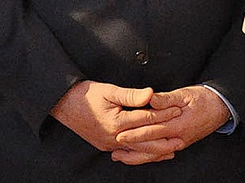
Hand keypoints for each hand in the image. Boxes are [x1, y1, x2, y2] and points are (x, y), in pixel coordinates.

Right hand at [50, 80, 181, 160]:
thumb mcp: (108, 89)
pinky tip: (152, 153)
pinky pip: (128, 153)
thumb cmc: (85, 94)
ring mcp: (109, 144)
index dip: (164, 114)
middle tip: (182, 136)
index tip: (178, 109)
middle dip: (165, 139)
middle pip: (146, 141)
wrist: (62, 105)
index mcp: (116, 122)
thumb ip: (131, 94)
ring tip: (173, 149)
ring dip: (156, 151)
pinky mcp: (105, 147)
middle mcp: (114, 137)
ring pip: (138, 151)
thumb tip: (151, 94)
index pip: (146, 119)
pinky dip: (142, 154)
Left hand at [111, 85, 230, 162]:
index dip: (135, 133)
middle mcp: (179, 138)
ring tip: (120, 156)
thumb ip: (166, 98)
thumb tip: (150, 98)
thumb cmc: (203, 99)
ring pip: (156, 154)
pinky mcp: (180, 143)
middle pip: (151, 147)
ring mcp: (180, 142)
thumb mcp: (185, 94)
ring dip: (138, 156)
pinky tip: (138, 155)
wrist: (221, 107)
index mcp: (179, 125)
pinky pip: (162, 152)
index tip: (120, 134)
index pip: (152, 131)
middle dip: (132, 149)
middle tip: (114, 149)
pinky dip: (149, 155)